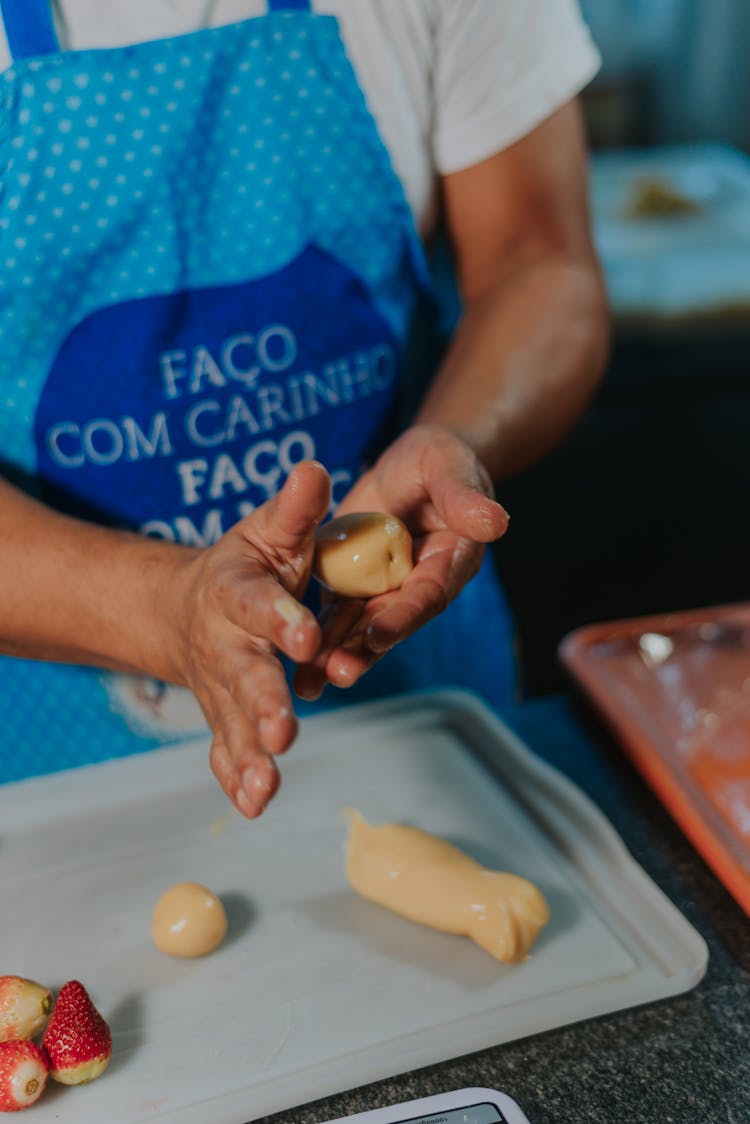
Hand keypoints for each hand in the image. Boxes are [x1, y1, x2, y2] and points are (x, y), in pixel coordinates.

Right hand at [168, 461, 330, 817]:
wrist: (186, 608)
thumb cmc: (244, 566)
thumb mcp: (268, 532)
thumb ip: (295, 510)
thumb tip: (317, 467)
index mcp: (238, 592)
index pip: (259, 605)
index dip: (282, 618)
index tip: (304, 636)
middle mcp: (224, 643)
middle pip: (244, 675)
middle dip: (263, 703)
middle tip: (284, 732)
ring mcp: (220, 686)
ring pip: (232, 722)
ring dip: (248, 755)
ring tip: (264, 787)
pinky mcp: (221, 715)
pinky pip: (223, 748)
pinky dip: (234, 777)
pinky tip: (252, 804)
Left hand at [293, 425, 508, 698]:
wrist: (414, 463)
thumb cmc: (440, 460)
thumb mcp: (451, 469)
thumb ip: (466, 498)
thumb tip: (496, 522)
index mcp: (449, 562)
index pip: (428, 595)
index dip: (405, 616)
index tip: (379, 635)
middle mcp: (418, 584)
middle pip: (391, 623)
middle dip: (365, 650)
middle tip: (338, 673)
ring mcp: (385, 588)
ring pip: (360, 627)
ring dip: (337, 653)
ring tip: (311, 682)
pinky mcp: (356, 584)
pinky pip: (336, 612)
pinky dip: (316, 634)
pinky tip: (294, 662)